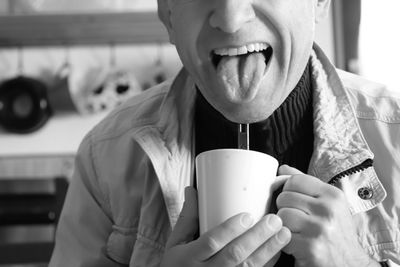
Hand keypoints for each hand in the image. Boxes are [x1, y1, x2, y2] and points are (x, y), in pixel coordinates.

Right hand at [160, 186, 291, 266]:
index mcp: (190, 257)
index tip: (247, 215)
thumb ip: (187, 218)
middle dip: (257, 237)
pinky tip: (278, 252)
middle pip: (235, 255)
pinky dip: (268, 265)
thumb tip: (192, 190)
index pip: (211, 242)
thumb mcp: (176, 243)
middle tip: (274, 220)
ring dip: (268, 250)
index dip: (230, 229)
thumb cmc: (177, 266)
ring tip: (283, 233)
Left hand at [276, 165, 379, 266]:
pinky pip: (283, 236)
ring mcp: (319, 228)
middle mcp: (328, 209)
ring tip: (297, 232)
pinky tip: (298, 244)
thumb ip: (305, 184)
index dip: (288, 190)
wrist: (350, 264)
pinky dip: (286, 242)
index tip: (295, 201)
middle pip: (284, 197)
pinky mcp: (311, 247)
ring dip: (284, 226)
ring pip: (281, 215)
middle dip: (285, 209)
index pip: (294, 180)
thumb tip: (282, 168)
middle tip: (297, 220)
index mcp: (332, 195)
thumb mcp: (328, 204)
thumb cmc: (336, 232)